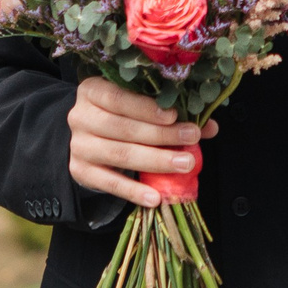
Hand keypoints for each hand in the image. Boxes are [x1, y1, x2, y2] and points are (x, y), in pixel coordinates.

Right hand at [66, 77, 216, 210]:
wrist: (88, 138)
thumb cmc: (120, 116)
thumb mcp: (139, 107)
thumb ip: (170, 113)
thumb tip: (209, 126)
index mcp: (93, 90)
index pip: (118, 97)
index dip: (146, 108)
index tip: (174, 115)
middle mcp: (81, 116)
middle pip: (123, 127)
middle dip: (161, 135)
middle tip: (192, 139)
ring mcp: (79, 145)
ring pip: (119, 154)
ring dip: (155, 160)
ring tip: (184, 164)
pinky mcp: (80, 171)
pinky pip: (109, 183)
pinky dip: (134, 191)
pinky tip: (155, 197)